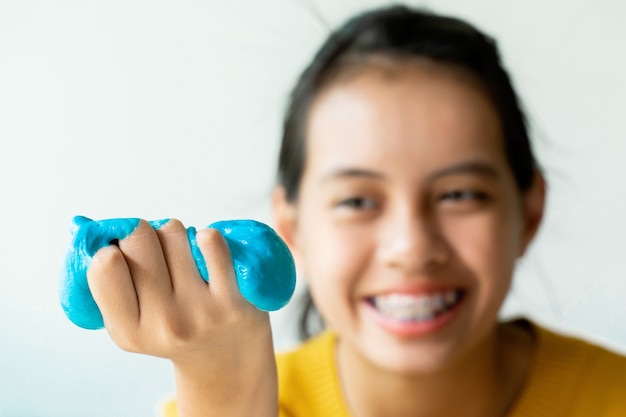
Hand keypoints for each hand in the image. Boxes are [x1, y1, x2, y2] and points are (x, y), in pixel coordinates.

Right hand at [87, 219, 277, 416]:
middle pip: (138, 237)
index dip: (113, 247)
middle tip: (154, 249)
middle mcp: (163, 324)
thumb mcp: (133, 320)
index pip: (104, 264)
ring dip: (175, 234)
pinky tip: (205, 252)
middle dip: (142, 233)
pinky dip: (206, 237)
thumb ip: (109, 280)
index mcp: (128, 332)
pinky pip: (211, 242)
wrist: (227, 359)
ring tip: (181, 254)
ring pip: (173, 232)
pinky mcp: (232, 300)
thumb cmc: (173, 325)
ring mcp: (200, 312)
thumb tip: (81, 224)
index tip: (124, 254)